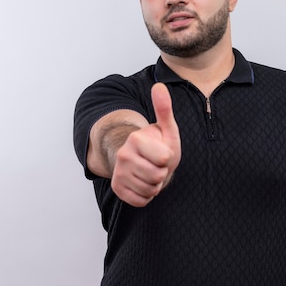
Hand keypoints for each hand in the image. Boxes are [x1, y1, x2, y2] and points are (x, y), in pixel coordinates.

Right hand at [111, 83, 180, 206]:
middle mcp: (123, 155)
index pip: (165, 159)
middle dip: (163, 173)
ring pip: (150, 189)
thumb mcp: (167, 129)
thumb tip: (159, 85)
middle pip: (157, 176)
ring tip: (151, 173)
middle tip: (157, 165)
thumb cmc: (160, 145)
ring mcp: (118, 172)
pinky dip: (147, 195)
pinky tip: (143, 183)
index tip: (163, 152)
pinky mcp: (117, 188)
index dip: (168, 158)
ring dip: (155, 184)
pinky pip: (141, 200)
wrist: (144, 161)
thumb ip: (164, 109)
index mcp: (136, 139)